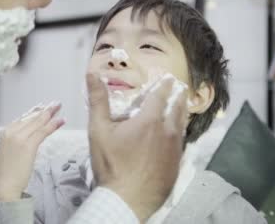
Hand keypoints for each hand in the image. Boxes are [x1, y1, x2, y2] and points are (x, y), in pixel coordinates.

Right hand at [0, 102, 64, 201]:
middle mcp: (10, 132)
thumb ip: (15, 141)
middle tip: (55, 103)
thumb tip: (27, 136)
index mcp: (4, 133)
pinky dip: (53, 125)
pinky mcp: (28, 145)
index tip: (42, 107)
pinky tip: (61, 120)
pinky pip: (43, 132)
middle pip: (31, 118)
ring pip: (38, 122)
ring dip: (50, 113)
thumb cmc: (6, 173)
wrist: (3, 186)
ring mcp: (18, 138)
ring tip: (59, 106)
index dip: (34, 112)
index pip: (22, 118)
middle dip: (44, 110)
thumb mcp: (7, 152)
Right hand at [86, 73, 187, 221]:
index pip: (160, 96)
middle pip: (177, 108)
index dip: (163, 85)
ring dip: (182, 114)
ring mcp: (175, 149)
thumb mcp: (99, 130)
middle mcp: (168, 131)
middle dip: (178, 97)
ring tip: (181, 107)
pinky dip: (180, 133)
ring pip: (182, 126)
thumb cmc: (112, 164)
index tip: (167, 77)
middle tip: (180, 88)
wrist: (128, 200)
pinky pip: (181, 143)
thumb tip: (92, 74)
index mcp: (150, 120)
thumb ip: (98, 100)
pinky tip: (176, 136)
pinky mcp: (177, 165)